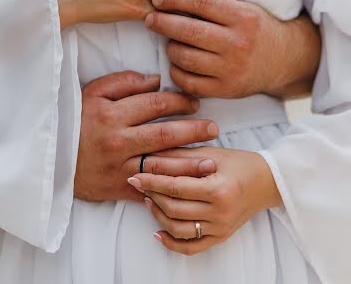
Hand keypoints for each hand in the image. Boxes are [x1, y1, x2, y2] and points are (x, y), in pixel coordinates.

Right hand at [74, 71, 219, 201]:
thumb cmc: (75, 120)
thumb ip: (124, 82)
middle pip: (165, 134)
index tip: (194, 103)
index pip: (156, 104)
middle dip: (194, 130)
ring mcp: (119, 166)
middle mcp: (118, 140)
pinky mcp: (119, 187)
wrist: (51, 158)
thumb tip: (156, 80)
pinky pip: (150, 188)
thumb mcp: (93, 92)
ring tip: (211, 160)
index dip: (179, 102)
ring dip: (190, 162)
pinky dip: (169, 187)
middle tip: (214, 128)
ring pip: (162, 164)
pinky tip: (188, 186)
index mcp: (112, 113)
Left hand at [129, 146, 281, 254]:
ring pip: (178, 229)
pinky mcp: (220, 237)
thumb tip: (150, 157)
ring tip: (148, 200)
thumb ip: (181, 156)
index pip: (175, 187)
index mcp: (218, 189)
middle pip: (174, 208)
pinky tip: (158, 231)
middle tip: (137, 183)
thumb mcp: (211, 154)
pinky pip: (191, 247)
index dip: (152, 181)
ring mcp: (220, 228)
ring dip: (157, 215)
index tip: (134, 175)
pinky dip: (171, 242)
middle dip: (151, 195)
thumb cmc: (239, 163)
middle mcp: (220, 212)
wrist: (267, 182)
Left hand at [145, 0, 319, 99]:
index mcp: (242, 17)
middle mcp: (238, 43)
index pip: (200, 2)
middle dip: (162, 22)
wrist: (284, 59)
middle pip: (188, 30)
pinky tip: (177, 62)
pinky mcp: (226, 90)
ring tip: (168, 41)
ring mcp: (232, 69)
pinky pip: (189, 82)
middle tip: (150, 19)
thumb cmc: (255, 28)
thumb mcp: (243, 7)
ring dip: (170, 47)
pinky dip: (177, 71)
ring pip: (185, 57)